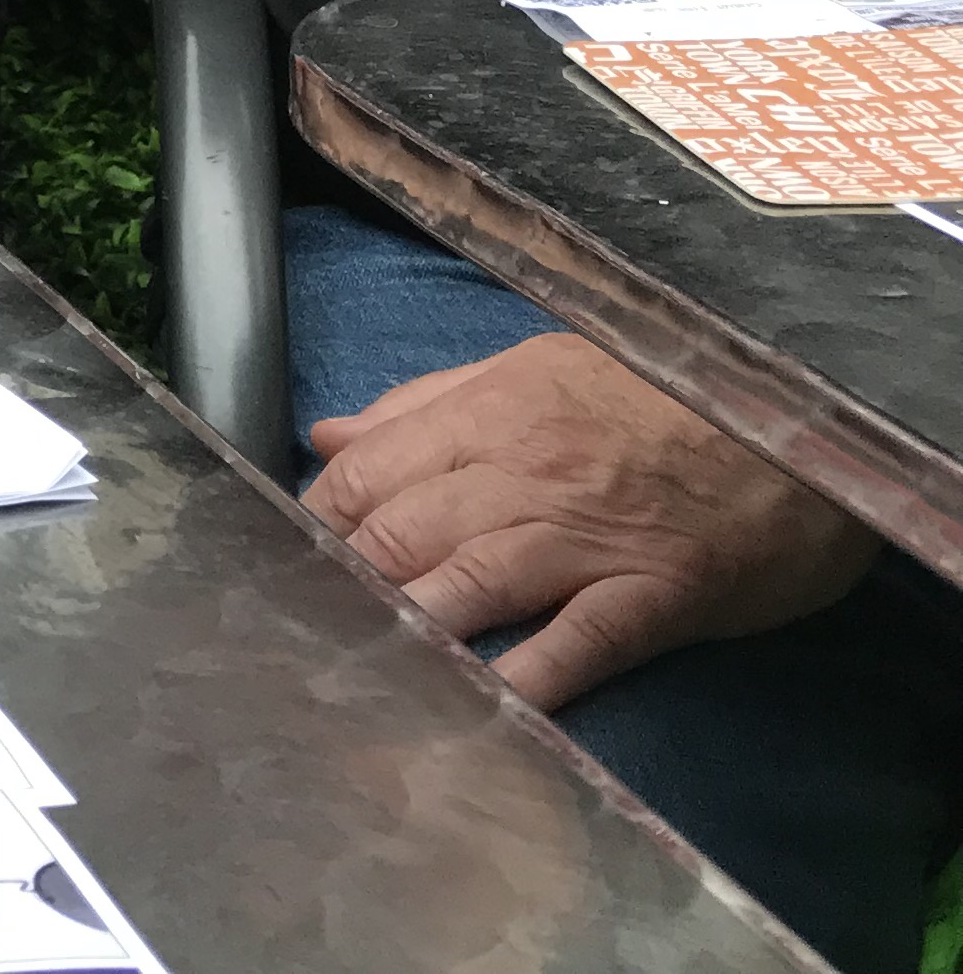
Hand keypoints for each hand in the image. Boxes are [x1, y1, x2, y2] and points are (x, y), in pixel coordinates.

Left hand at [301, 330, 876, 707]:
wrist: (799, 411)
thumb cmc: (661, 394)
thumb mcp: (534, 369)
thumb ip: (425, 405)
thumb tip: (328, 438)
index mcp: (490, 412)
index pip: (369, 473)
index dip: (316, 522)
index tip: (275, 562)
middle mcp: (526, 471)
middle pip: (404, 531)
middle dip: (342, 585)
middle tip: (292, 635)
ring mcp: (591, 535)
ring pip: (474, 580)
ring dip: (410, 628)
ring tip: (354, 673)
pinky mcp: (659, 590)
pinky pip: (583, 638)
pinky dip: (531, 675)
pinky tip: (484, 705)